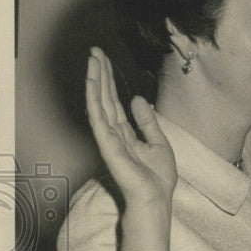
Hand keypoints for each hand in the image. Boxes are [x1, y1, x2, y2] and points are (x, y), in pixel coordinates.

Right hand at [86, 47, 175, 210]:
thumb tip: (135, 98)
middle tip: (94, 51)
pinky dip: (94, 99)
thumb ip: (147, 121)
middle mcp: (114, 133)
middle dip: (99, 74)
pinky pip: (98, 118)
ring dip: (94, 81)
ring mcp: (109, 138)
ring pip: (99, 103)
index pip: (114, 101)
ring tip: (92, 60)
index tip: (105, 60)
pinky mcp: (108, 144)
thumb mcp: (159, 143)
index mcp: (126, 133)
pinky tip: (91, 83)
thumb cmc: (157, 178)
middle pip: (104, 98)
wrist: (156, 199)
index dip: (109, 81)